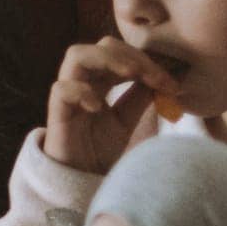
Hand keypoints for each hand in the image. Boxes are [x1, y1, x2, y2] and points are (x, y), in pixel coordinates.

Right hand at [44, 36, 177, 173]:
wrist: (80, 179)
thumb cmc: (100, 150)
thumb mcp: (128, 119)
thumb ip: (141, 95)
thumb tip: (167, 75)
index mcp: (100, 81)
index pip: (121, 53)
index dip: (146, 60)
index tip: (171, 82)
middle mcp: (83, 82)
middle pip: (102, 46)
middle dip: (131, 55)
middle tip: (153, 76)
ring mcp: (68, 95)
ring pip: (77, 55)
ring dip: (107, 60)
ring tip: (130, 75)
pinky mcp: (56, 113)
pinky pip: (62, 89)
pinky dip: (81, 92)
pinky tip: (98, 107)